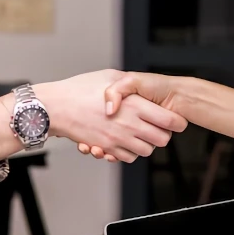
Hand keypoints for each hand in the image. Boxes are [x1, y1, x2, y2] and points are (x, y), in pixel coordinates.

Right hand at [36, 70, 186, 162]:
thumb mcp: (109, 77)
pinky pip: (127, 157)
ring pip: (146, 151)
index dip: (176, 121)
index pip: (169, 120)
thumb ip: (128, 83)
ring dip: (146, 144)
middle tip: (157, 127)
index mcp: (135, 105)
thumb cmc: (79, 90)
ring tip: (140, 133)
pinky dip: (129, 152)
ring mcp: (118, 139)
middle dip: (163, 134)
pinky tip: (124, 140)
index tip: (174, 119)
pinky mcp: (107, 148)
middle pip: (162, 140)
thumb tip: (139, 87)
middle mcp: (129, 125)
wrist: (57, 108)